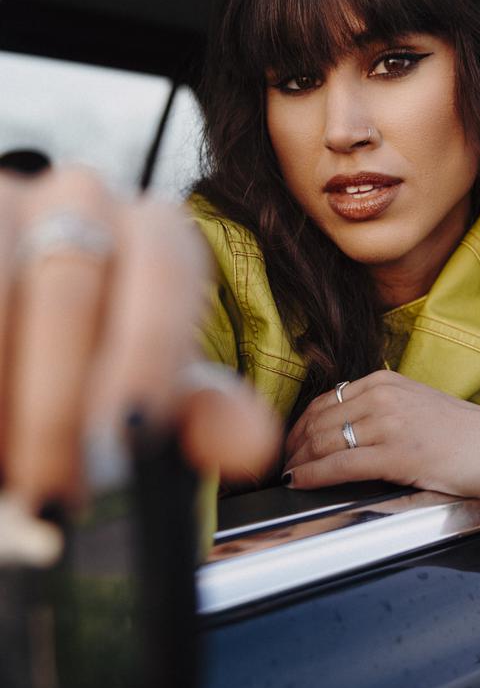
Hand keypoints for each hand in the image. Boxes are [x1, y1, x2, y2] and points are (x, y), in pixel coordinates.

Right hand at [0, 167, 280, 514]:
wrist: (27, 339)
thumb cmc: (98, 362)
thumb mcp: (155, 386)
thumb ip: (204, 412)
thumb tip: (248, 445)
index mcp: (155, 229)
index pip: (164, 273)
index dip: (146, 356)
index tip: (131, 438)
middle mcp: (84, 197)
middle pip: (71, 285)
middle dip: (60, 403)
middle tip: (58, 490)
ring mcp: (11, 200)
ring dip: (5, 393)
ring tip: (14, 475)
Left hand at [284, 369, 479, 497]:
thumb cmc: (468, 435)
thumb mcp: (418, 405)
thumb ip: (382, 409)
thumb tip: (343, 428)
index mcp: (387, 380)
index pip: (325, 400)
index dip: (300, 424)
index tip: (290, 442)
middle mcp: (384, 396)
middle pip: (318, 420)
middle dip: (293, 445)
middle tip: (282, 464)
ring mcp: (390, 423)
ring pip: (323, 442)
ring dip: (298, 461)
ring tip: (288, 475)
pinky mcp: (397, 454)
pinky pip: (339, 465)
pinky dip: (312, 475)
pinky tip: (300, 482)